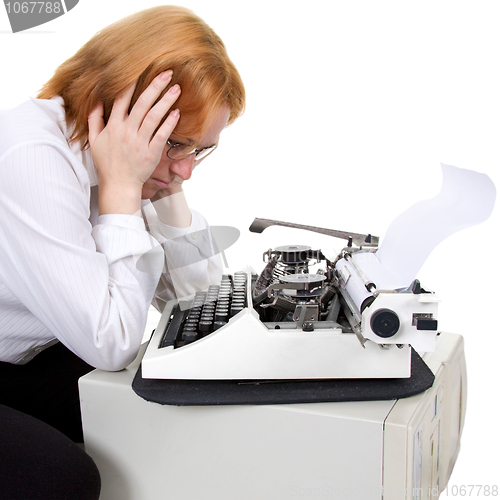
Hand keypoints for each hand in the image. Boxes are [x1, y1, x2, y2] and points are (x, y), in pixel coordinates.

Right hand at [88, 71, 180, 214]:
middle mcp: (127, 131)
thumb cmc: (107, 163)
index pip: (122, 98)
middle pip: (142, 103)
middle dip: (155, 86)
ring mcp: (140, 142)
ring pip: (154, 116)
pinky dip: (169, 123)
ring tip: (176, 88)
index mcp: (113, 126)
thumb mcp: (94, 140)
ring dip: (166, 101)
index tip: (141, 69)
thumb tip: (96, 101)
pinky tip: (176, 112)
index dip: (131, 83)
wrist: (119, 185)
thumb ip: (94, 119)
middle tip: (167, 72)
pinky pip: (162, 135)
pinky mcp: (151, 153)